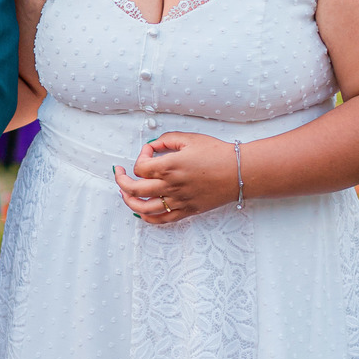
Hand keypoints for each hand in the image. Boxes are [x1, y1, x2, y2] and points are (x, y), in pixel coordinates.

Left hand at [114, 133, 237, 223]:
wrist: (240, 172)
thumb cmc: (217, 153)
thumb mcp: (190, 139)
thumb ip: (167, 139)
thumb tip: (153, 146)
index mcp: (170, 166)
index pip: (140, 167)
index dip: (140, 157)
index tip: (149, 151)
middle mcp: (171, 186)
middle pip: (134, 189)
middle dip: (121, 181)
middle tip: (119, 173)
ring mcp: (178, 201)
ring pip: (143, 208)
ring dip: (129, 201)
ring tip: (125, 193)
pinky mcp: (186, 211)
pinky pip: (161, 220)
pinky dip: (147, 217)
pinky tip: (141, 211)